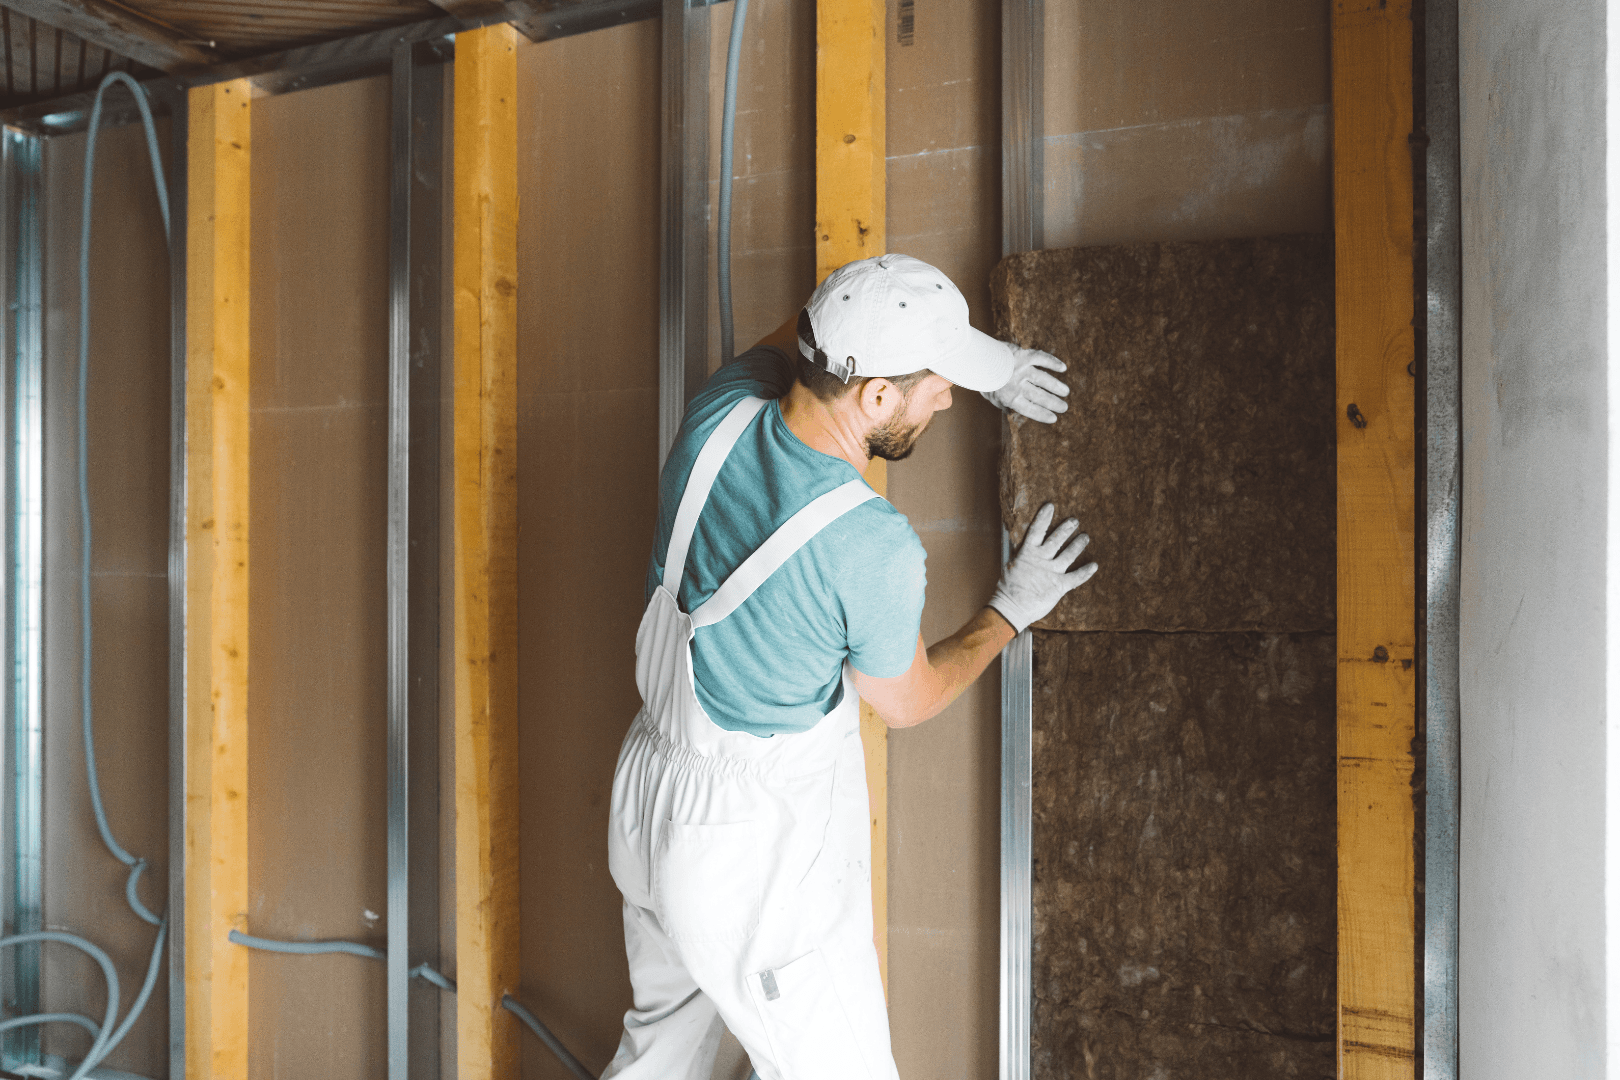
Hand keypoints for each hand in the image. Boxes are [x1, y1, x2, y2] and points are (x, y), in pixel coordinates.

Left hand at [981, 344, 1069, 422]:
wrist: (976, 358)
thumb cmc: (984, 379)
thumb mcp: (990, 396)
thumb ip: (1003, 404)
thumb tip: (1012, 413)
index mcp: (1009, 398)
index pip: (1030, 410)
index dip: (1043, 415)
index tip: (1054, 418)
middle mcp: (1017, 385)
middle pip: (1040, 396)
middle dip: (1054, 403)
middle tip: (1064, 407)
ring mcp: (1022, 370)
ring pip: (1044, 380)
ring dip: (1056, 386)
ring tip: (1065, 392)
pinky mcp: (1024, 355)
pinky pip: (1042, 358)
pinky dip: (1053, 362)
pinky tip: (1063, 367)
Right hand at [987, 504, 1096, 632]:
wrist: (1011, 608)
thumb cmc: (1008, 590)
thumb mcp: (1011, 567)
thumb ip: (1021, 556)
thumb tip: (1023, 546)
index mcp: (1027, 553)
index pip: (1036, 530)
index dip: (1043, 518)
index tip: (1050, 506)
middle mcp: (1041, 560)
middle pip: (1056, 539)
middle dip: (1066, 528)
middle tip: (1075, 520)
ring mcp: (1051, 572)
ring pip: (1068, 554)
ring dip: (1078, 545)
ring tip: (1085, 537)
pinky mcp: (1059, 586)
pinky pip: (1076, 578)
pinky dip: (1086, 572)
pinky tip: (1094, 565)